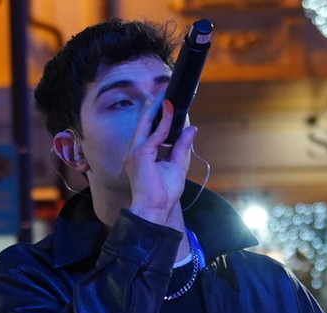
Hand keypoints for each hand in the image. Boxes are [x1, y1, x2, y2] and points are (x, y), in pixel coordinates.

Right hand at [126, 98, 197, 226]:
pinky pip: (155, 134)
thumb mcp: (176, 166)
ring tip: (166, 93)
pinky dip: (164, 121)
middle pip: (145, 124)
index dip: (160, 117)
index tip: (169, 103)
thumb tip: (191, 130)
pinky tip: (170, 109)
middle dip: (154, 106)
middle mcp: (135, 152)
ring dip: (157, 108)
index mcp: (141, 156)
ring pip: (147, 124)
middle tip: (164, 90)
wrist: (154, 209)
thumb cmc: (162, 194)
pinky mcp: (141, 154)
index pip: (150, 131)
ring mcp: (135, 152)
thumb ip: (181, 147)